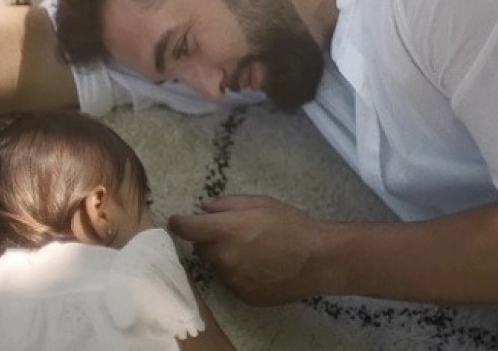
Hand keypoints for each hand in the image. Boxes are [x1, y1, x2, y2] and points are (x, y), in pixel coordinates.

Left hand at [169, 195, 323, 305]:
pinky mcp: (243, 295)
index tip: (179, 220)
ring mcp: (232, 280)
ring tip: (251, 250)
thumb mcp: (260, 202)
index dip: (179, 222)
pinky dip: (237, 273)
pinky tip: (259, 266)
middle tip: (232, 232)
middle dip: (209, 239)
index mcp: (224, 231)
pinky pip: (230, 281)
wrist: (318, 260)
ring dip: (223, 257)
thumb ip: (226, 204)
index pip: (185, 228)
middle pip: (201, 248)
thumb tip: (204, 208)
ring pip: (216, 265)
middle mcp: (222, 258)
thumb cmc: (290, 224)